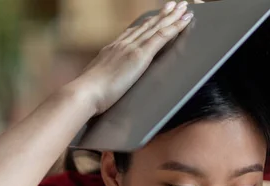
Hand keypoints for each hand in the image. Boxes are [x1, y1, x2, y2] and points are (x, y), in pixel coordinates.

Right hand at [69, 1, 193, 114]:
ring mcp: (131, 48)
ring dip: (172, 17)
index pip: (132, 32)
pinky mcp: (140, 56)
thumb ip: (103, 76)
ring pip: (156, 28)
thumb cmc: (88, 93)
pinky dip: (174, 28)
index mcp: (112, 49)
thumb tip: (103, 80)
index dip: (146, 23)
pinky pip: (161, 37)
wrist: (85, 92)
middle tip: (174, 5)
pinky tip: (183, 22)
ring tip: (183, 8)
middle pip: (147, 26)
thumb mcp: (97, 80)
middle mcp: (122, 44)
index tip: (154, 16)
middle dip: (162, 15)